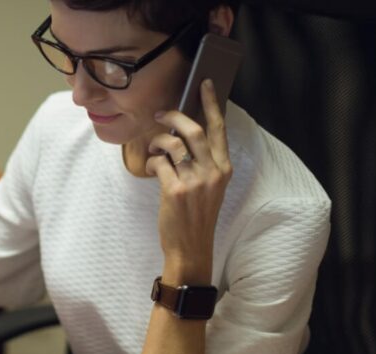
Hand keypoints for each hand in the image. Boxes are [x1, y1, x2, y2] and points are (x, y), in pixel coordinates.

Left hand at [145, 78, 232, 283]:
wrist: (191, 247)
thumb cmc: (196, 215)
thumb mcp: (209, 187)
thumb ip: (202, 161)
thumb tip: (182, 133)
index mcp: (224, 168)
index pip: (218, 128)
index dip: (211, 103)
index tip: (205, 84)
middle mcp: (213, 171)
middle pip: (193, 129)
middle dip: (174, 116)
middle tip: (161, 114)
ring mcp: (195, 181)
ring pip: (173, 143)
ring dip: (158, 141)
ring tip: (153, 147)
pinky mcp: (175, 190)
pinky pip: (158, 163)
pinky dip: (151, 161)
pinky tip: (150, 168)